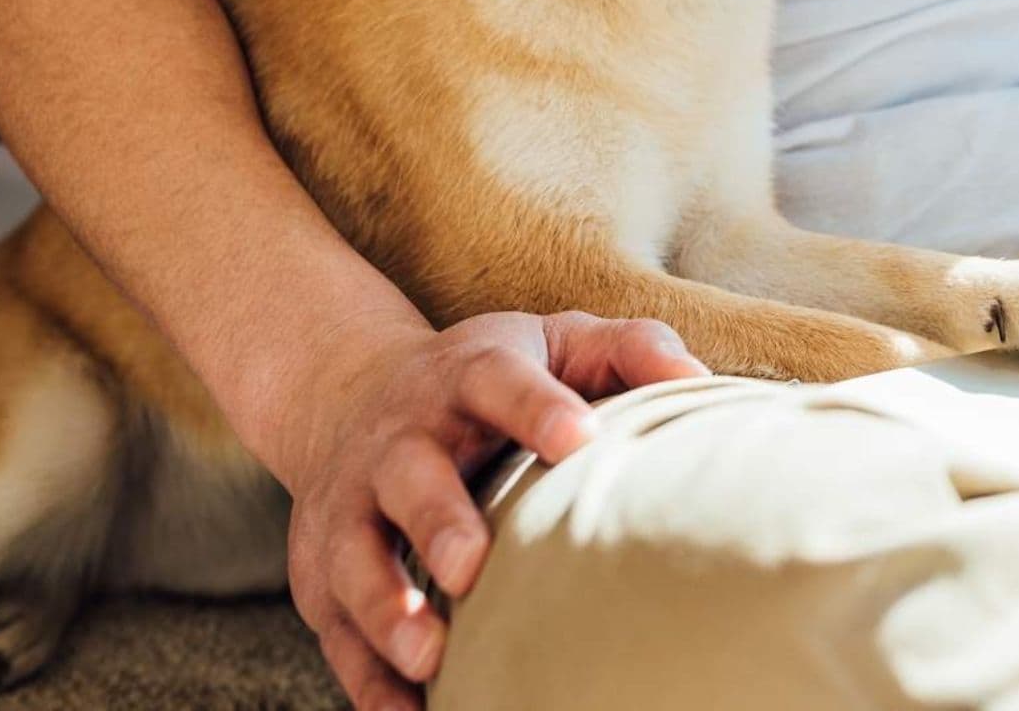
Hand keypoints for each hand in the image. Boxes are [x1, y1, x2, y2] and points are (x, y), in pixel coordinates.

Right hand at [274, 310, 708, 710]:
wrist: (350, 397)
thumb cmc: (490, 380)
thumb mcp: (555, 341)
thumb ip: (627, 350)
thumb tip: (697, 378)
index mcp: (465, 377)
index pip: (497, 381)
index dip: (535, 406)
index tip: (580, 437)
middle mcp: (399, 438)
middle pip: (410, 474)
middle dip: (438, 520)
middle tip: (473, 566)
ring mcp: (352, 505)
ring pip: (357, 555)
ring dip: (387, 606)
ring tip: (429, 654)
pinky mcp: (321, 569)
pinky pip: (337, 629)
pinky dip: (366, 677)